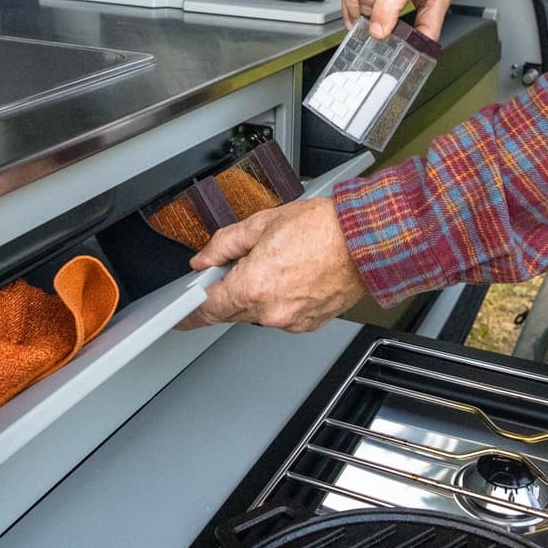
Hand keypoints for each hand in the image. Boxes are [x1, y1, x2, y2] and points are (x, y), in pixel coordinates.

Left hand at [175, 196, 368, 332]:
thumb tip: (205, 258)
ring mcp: (291, 321)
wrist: (367, 240)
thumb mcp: (262, 223)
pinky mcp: (309, 324)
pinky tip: (295, 274)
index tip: (179, 317)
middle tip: (244, 263)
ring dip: (259, 293)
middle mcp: (269, 311)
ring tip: (280, 262)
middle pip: (233, 310)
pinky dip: (282, 299)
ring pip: (259, 312)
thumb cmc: (324, 228)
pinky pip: (283, 314)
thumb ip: (224, 244)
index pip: (207, 309)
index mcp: (252, 286)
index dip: (188, 314)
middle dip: (230, 290)